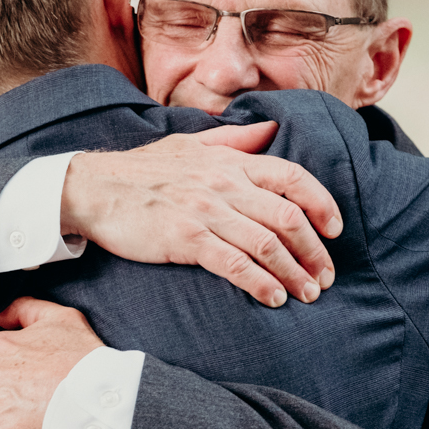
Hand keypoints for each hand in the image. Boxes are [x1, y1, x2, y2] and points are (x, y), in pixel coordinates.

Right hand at [61, 122, 342, 307]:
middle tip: (326, 277)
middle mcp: (224, 183)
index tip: (335, 229)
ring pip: (267, 244)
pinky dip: (260, 284)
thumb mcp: (190, 144)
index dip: (322, 204)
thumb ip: (234, 139)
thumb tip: (271, 129)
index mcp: (230, 160)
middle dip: (315, 251)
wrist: (93, 187)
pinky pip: (234, 264)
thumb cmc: (142, 170)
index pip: (293, 177)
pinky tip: (273, 299)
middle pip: (288, 217)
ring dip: (294, 273)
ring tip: (307, 293)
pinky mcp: (185, 238)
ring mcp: (205, 211)